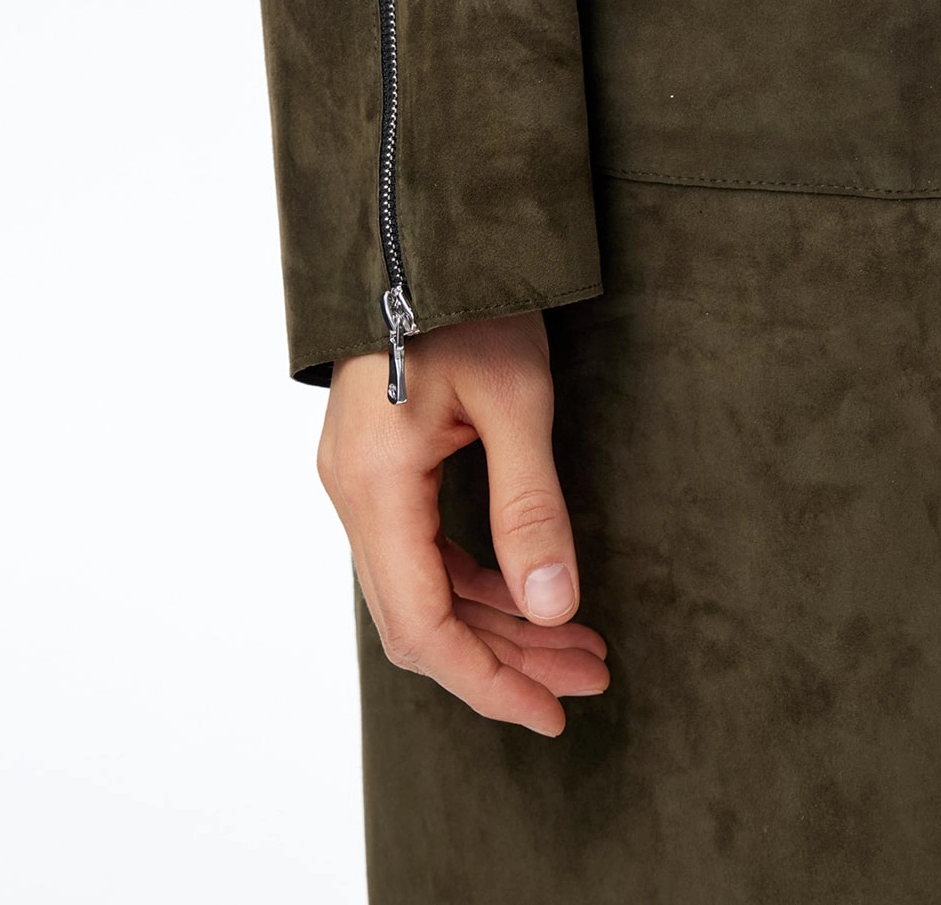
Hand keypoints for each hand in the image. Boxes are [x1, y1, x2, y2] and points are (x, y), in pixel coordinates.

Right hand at [317, 311, 608, 736]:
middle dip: (506, 659)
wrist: (424, 228)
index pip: (422, 624)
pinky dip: (475, 580)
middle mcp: (353, 490)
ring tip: (577, 644)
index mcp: (376, 482)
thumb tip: (554, 609)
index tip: (550, 713)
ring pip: (422, 586)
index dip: (486, 681)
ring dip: (496, 622)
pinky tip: (529, 590)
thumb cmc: (470, 301)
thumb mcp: (516, 399)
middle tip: (587, 679)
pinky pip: (420, 548)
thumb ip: (530, 506)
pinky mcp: (377, 463)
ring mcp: (358, 477)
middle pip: (421, 617)